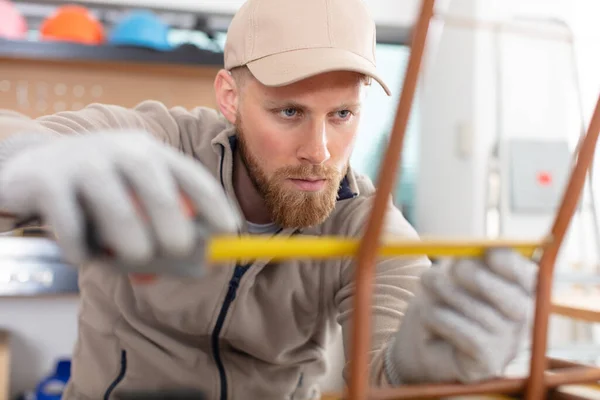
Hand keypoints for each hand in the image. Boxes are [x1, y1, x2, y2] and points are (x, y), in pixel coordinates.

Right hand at [0, 131, 240, 264]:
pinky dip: (81, 251)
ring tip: (130, 256)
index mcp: (150, 152)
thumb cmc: (96, 192)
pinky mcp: (49, 181)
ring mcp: (85, 162)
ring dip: (132, 248)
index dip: (216, 205)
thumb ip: (161, 226)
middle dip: (177, 233)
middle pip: (161, 196)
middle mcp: (122, 151)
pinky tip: (81, 253)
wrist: (28, 165)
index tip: (229, 232)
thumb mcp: (132, 198)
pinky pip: (74, 228)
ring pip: (121, 215)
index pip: (192, 177)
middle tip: (178, 251)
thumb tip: (200, 265)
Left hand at [386, 248, 536, 383]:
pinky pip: (471, 336)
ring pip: (485, 316)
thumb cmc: (440, 302)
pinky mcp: (489, 364)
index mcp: (518, 291)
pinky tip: (430, 317)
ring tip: (428, 289)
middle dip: (479, 277)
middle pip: (515, 299)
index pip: (528, 276)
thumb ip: (466, 264)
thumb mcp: (450, 274)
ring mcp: (508, 345)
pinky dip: (444, 320)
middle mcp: (521, 320)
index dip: (511, 265)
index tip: (488, 253)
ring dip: (450, 296)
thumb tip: (471, 256)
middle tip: (452, 268)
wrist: (417, 341)